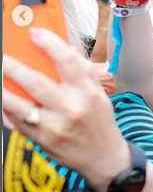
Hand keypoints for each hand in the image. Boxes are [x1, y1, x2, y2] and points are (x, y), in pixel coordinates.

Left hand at [2, 28, 130, 191]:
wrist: (104, 158)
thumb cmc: (100, 123)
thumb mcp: (98, 94)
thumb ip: (80, 73)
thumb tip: (61, 50)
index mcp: (87, 92)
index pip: (67, 61)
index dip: (49, 44)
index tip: (34, 33)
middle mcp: (71, 108)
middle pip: (36, 82)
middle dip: (13, 66)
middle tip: (2, 56)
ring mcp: (54, 127)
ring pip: (19, 105)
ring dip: (2, 89)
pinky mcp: (42, 141)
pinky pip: (17, 122)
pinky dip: (5, 110)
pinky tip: (2, 100)